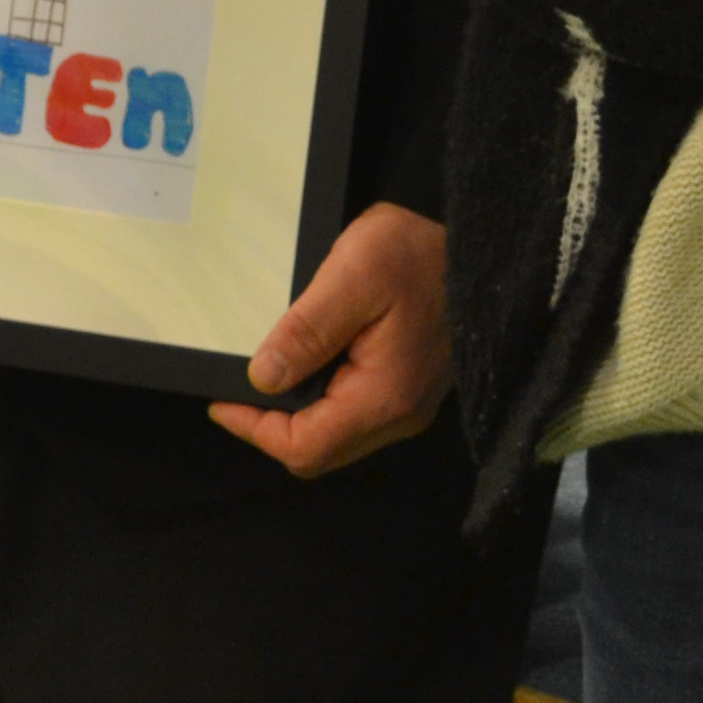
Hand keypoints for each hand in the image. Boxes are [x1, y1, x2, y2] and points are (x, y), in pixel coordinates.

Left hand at [204, 202, 447, 476]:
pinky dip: (319, 401)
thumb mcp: (354, 276)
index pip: (306, 447)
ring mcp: (408, 406)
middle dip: (270, 428)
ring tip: (264, 373)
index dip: (255, 429)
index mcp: (384, 397)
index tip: (221, 399)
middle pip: (319, 451)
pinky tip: (303, 364)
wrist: (482, 250)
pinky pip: (353, 414)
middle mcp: (400, 416)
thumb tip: (262, 378)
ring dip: (295, 415)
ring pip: (336, 436)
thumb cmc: (418, 256)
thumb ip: (307, 331)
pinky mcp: (409, 388)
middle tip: (235, 389)